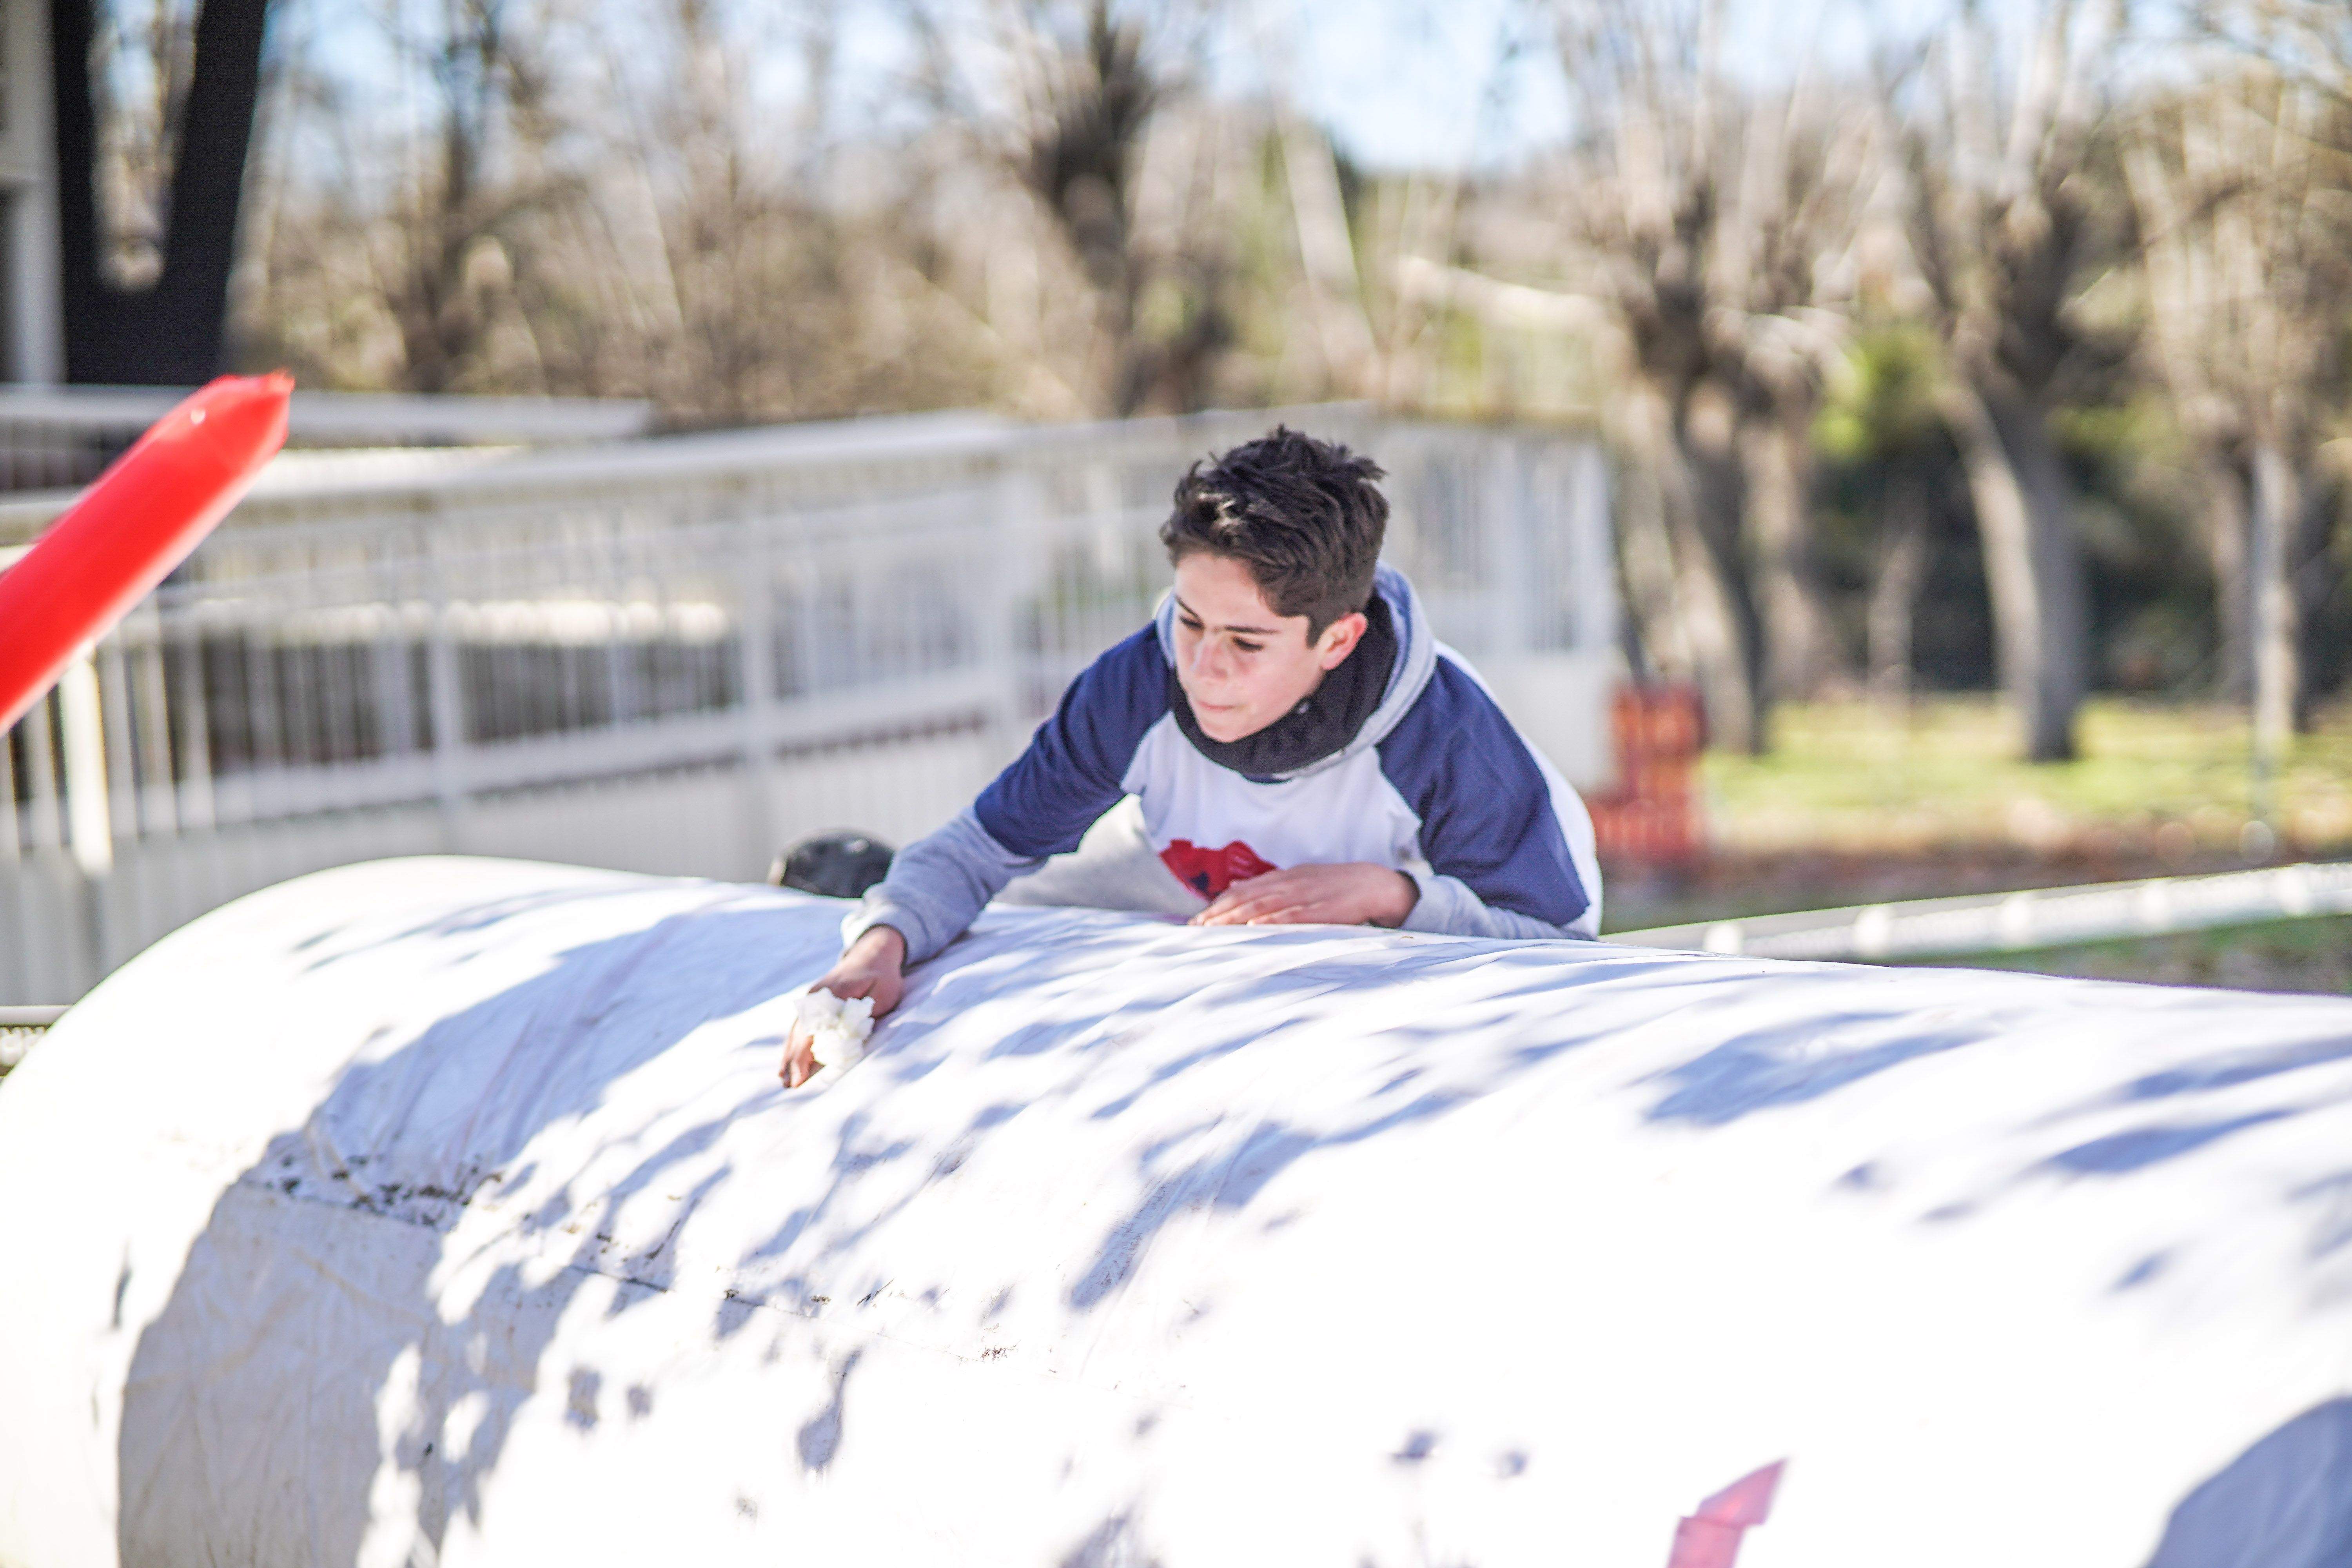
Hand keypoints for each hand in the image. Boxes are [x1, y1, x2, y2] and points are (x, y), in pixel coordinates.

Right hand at [781, 925, 906, 1088]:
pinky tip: (789, 1060)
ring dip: (789, 1056)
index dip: (803, 1057)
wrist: (873, 953)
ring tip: (784, 1079)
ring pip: (797, 1032)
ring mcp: (812, 1000)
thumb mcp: (880, 994)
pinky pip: (800, 1027)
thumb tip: (846, 1037)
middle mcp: (815, 998)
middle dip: (792, 1061)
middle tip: (788, 1086)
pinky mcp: (814, 1003)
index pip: (811, 1032)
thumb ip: (863, 1014)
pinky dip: (794, 1045)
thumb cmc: (881, 976)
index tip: (799, 1079)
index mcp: (828, 996)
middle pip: (799, 1034)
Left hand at [1189, 863, 1418, 928]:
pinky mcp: (1323, 909)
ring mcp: (1306, 895)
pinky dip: (1274, 919)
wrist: (1374, 884)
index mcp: (1283, 878)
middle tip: (1196, 929)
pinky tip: (1256, 926)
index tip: (1197, 921)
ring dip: (1237, 917)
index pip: (1242, 891)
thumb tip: (1234, 887)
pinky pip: (1295, 914)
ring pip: (1265, 905)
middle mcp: (1290, 883)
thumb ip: (1266, 885)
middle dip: (1219, 913)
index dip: (1218, 905)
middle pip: (1247, 898)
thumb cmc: (1333, 886)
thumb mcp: (1298, 879)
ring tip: (1215, 929)